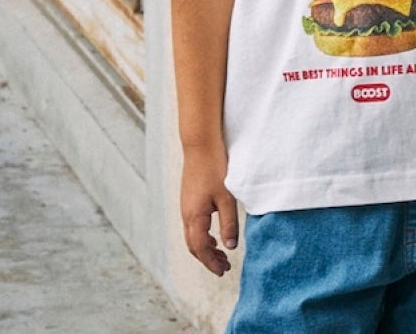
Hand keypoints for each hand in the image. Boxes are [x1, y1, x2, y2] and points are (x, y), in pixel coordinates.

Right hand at [180, 143, 238, 275]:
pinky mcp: (189, 198)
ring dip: (204, 247)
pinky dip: (202, 235)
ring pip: (191, 236)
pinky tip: (213, 232)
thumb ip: (228, 223)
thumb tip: (230, 247)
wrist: (200, 144)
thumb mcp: (226, 197)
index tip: (223, 271)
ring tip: (220, 252)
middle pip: (193, 246)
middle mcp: (186, 214)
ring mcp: (186, 206)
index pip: (201, 248)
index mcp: (194, 216)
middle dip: (207, 259)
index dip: (211, 262)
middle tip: (223, 267)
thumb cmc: (214, 167)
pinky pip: (192, 225)